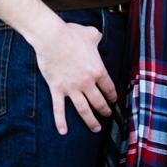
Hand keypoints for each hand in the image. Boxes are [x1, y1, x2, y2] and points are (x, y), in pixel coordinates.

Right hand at [32, 18, 114, 134]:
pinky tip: (63, 131)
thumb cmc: (72, 34)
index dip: (113, 96)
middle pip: (99, 101)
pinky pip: (59, 109)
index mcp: (98, 70)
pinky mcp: (57, 90)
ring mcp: (71, 88)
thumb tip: (98, 37)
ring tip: (96, 128)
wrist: (51, 37)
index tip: (114, 100)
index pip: (109, 87)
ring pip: (83, 110)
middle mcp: (86, 82)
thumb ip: (98, 38)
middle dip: (105, 110)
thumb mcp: (92, 34)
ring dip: (90, 121)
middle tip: (107, 115)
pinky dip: (61, 122)